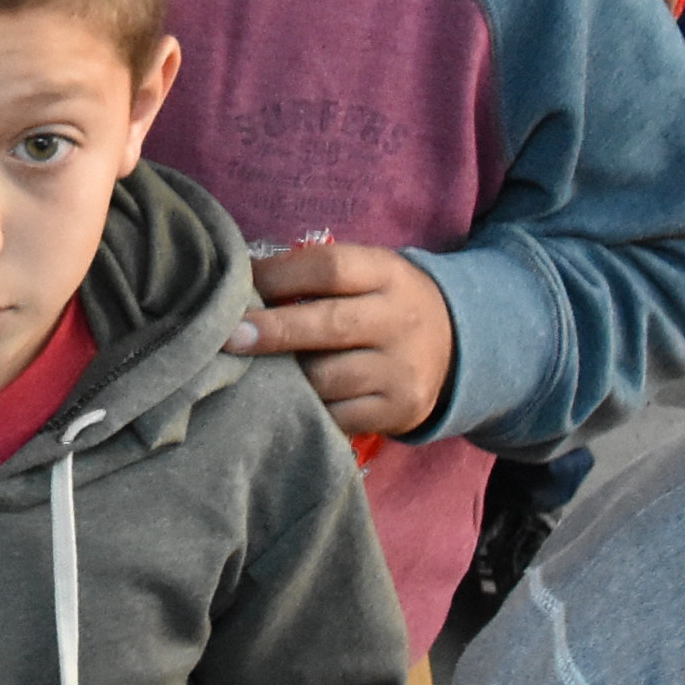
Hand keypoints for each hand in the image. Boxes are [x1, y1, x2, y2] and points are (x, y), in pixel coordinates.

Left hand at [229, 243, 454, 437]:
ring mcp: (403, 370)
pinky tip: (290, 401)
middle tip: (229, 338)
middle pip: (329, 324)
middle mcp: (400, 320)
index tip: (240, 283)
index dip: (279, 275)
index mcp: (388, 274)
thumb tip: (239, 283)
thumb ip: (313, 275)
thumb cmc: (383, 303)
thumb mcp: (366, 274)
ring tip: (260, 372)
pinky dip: (308, 410)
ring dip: (287, 377)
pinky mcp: (400, 410)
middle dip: (273, 331)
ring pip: (328, 378)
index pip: (330, 268)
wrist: (455, 347)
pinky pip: (338, 416)